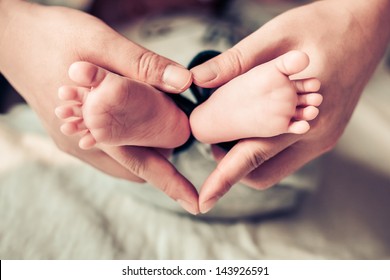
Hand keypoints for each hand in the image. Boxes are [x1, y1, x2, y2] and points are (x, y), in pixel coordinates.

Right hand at [0, 1, 198, 213]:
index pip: (143, 166)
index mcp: (94, 129)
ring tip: (162, 130)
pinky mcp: (65, 132)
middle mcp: (81, 144)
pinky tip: (133, 124)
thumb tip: (184, 85)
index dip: (173, 185)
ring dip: (143, 149)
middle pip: (133, 165)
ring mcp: (71, 140)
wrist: (8, 36)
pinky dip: (125, 141)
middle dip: (162, 160)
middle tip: (181, 137)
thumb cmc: (53, 36)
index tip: (197, 204)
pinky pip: (104, 148)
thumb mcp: (102, 42)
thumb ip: (143, 66)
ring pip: (119, 158)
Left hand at [191, 0, 389, 212]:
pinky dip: (267, 149)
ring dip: (250, 159)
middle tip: (215, 141)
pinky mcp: (327, 133)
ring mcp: (324, 137)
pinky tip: (256, 126)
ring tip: (233, 132)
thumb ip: (237, 61)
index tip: (203, 201)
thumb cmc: (324, 25)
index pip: (254, 157)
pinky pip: (290, 154)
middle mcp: (317, 136)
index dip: (224, 180)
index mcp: (304, 116)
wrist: (369, 24)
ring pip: (277, 167)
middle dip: (233, 168)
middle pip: (264, 173)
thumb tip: (198, 80)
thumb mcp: (277, 36)